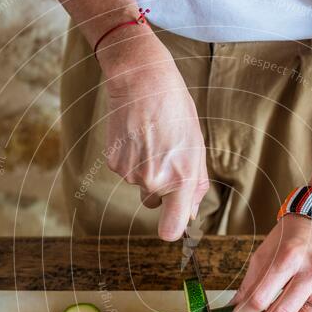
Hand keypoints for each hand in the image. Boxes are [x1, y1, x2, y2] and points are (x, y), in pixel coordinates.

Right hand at [102, 39, 208, 241]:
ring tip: (152, 138)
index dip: (172, 230)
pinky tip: (137, 136)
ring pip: (140, 186)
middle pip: (154, 204)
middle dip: (160, 188)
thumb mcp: (197, 147)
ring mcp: (131, 174)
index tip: (173, 224)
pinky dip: (131, 158)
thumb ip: (196, 185)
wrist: (142, 81)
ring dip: (146, 168)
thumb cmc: (176, 112)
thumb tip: (190, 215)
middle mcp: (154, 181)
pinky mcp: (114, 164)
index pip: (171, 229)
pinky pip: (126, 172)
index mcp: (181, 179)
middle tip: (165, 154)